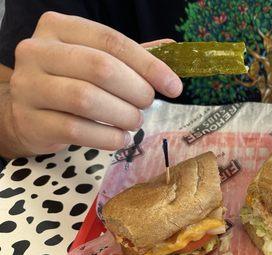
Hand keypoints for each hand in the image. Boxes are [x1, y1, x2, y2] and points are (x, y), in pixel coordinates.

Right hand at [8, 11, 181, 155]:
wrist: (25, 113)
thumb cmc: (69, 81)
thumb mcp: (95, 60)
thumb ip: (130, 56)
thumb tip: (173, 51)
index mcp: (59, 27)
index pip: (112, 41)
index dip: (149, 65)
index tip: (174, 87)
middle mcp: (37, 51)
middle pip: (100, 68)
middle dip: (135, 90)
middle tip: (147, 105)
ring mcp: (28, 86)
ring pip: (85, 98)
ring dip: (122, 115)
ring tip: (134, 122)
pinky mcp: (29, 120)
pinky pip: (76, 129)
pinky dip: (107, 137)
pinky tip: (120, 138)